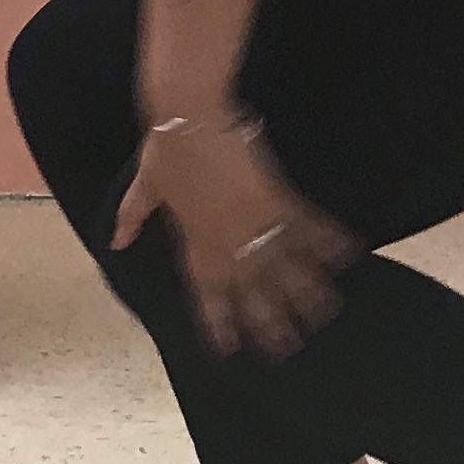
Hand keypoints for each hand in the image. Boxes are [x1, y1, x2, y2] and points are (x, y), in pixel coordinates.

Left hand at [111, 113, 354, 358]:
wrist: (188, 115)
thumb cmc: (165, 148)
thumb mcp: (145, 185)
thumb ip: (133, 216)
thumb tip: (117, 241)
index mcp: (193, 240)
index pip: (206, 291)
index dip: (217, 320)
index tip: (227, 348)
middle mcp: (225, 239)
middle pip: (251, 290)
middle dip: (269, 321)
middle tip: (286, 348)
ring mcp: (253, 220)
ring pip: (284, 266)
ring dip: (306, 291)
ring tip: (324, 314)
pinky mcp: (275, 196)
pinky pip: (304, 225)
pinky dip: (326, 240)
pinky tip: (346, 255)